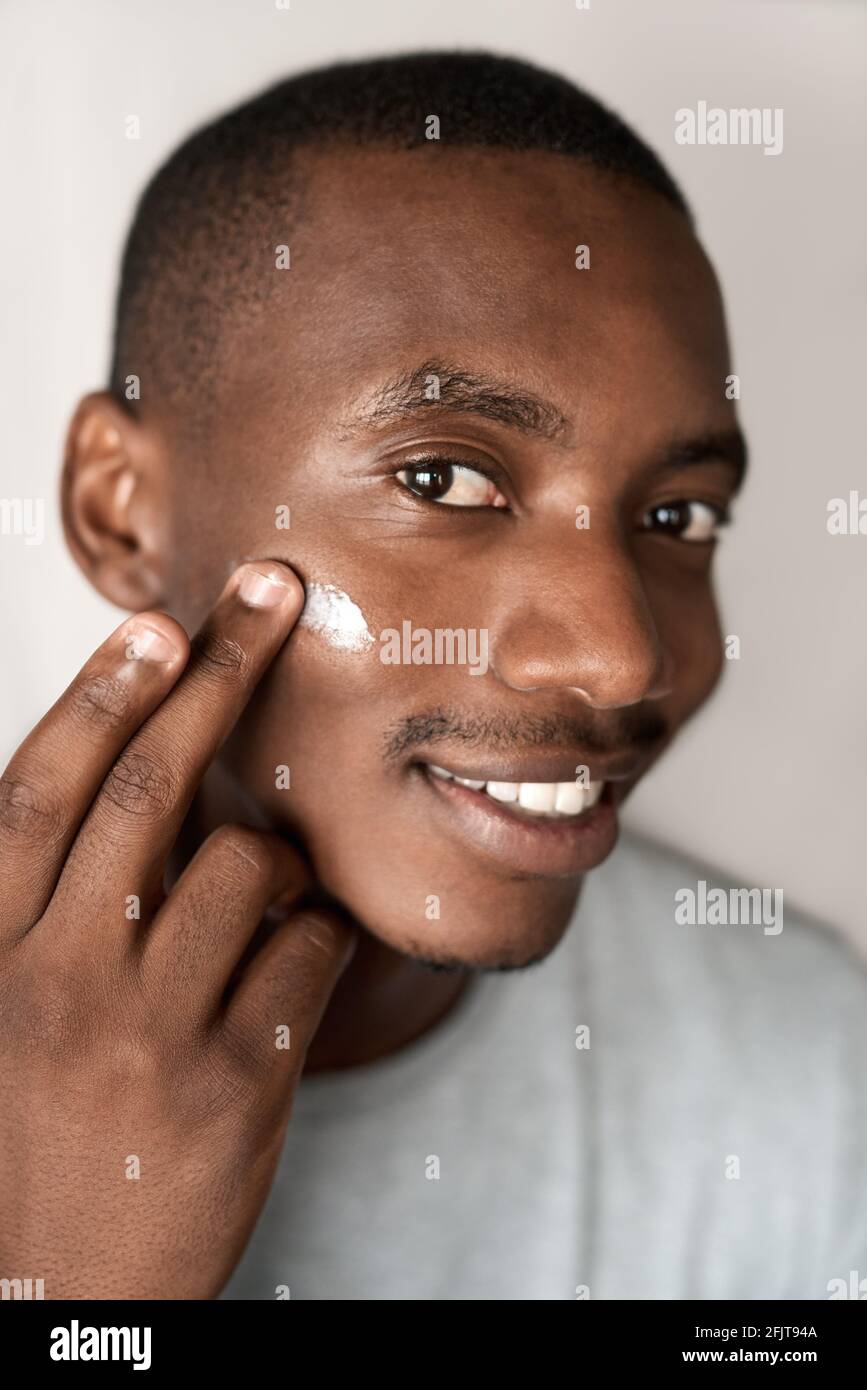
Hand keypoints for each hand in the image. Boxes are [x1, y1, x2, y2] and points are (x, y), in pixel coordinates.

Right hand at [0, 561, 355, 1298]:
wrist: (54, 1299)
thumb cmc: (35, 1131)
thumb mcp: (8, 1006)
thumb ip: (61, 900)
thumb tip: (141, 773)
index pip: (39, 793)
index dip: (99, 695)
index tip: (157, 625)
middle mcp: (59, 978)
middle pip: (146, 789)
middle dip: (217, 673)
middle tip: (273, 595)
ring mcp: (151, 1031)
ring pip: (251, 865)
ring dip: (276, 860)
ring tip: (254, 907)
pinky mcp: (239, 1082)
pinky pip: (315, 947)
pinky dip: (321, 933)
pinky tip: (292, 966)